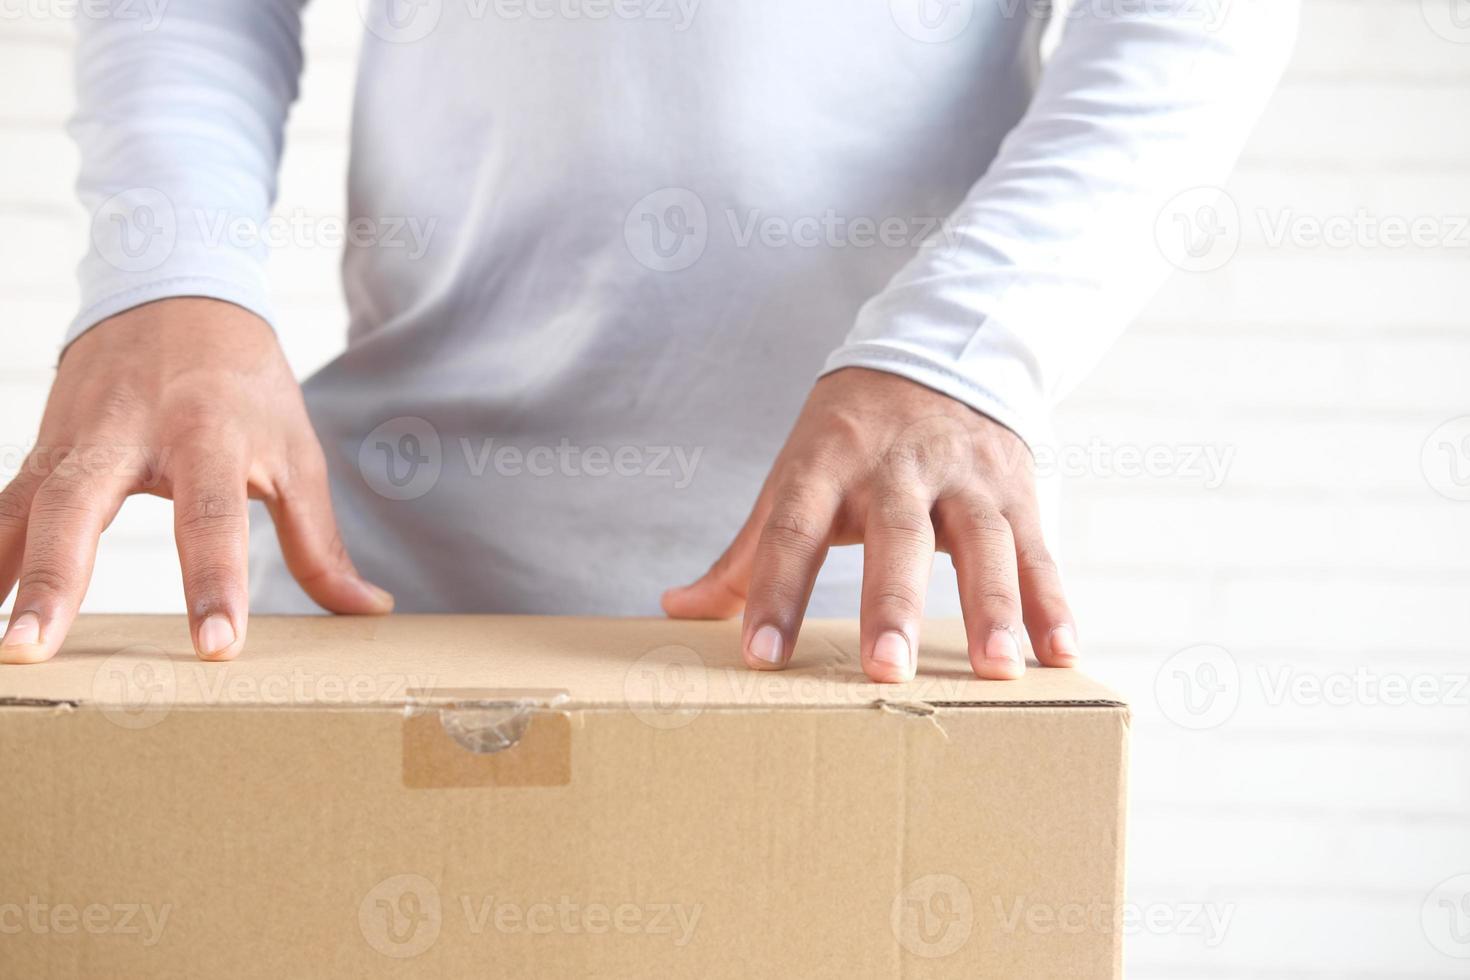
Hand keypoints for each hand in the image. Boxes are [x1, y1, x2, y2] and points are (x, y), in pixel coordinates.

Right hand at [0, 298, 391, 664]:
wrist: (176, 294)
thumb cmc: (246, 385)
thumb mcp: (295, 451)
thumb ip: (319, 541)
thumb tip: (369, 611)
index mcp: (207, 432)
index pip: (212, 516)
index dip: (216, 581)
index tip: (216, 647)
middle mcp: (127, 432)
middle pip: (81, 505)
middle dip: (55, 577)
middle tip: (31, 648)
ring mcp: (73, 439)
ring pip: (24, 506)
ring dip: (1, 573)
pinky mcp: (41, 448)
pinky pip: (2, 506)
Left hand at [663, 367, 1078, 681]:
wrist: (937, 351)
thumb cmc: (849, 434)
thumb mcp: (794, 475)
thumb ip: (748, 552)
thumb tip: (677, 610)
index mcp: (828, 462)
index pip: (794, 529)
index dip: (775, 591)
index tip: (762, 655)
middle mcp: (898, 466)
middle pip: (896, 536)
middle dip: (891, 603)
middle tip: (887, 670)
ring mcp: (964, 475)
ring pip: (983, 541)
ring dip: (992, 607)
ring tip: (997, 671)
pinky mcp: (1016, 488)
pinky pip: (1037, 549)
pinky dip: (1051, 600)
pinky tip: (1061, 652)